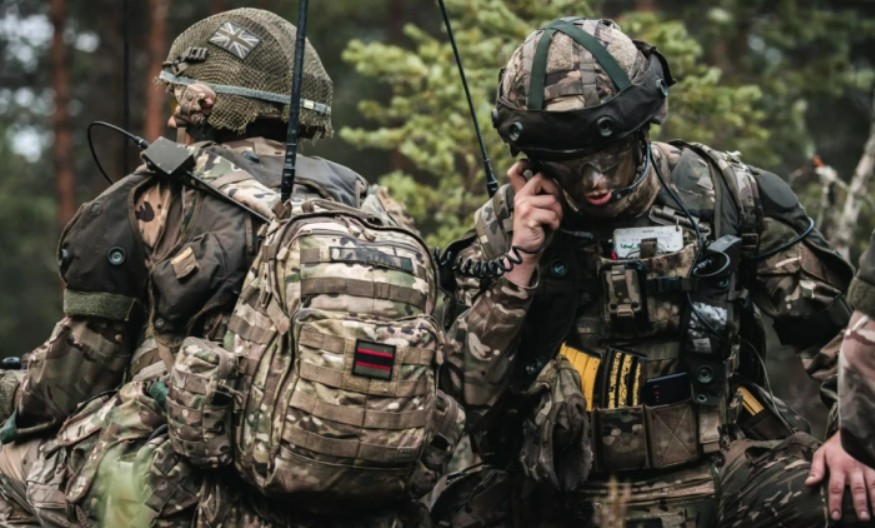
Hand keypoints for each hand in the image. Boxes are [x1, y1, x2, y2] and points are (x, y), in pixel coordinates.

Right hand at [504, 160, 562, 286]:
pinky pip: (552, 214)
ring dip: (558, 213)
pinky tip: (549, 228)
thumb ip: (540, 195)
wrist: (524, 250)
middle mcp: (520, 197)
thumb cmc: (534, 230)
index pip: (515, 172)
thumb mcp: (535, 209)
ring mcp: (524, 206)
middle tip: (554, 208)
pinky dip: (555, 223)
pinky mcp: (529, 216)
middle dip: (555, 192)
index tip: (530, 164)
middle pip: (542, 178)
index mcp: (521, 194)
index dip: (524, 164)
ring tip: (551, 222)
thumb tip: (556, 184)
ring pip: (552, 200)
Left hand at [805, 431, 874, 521]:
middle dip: (860, 504)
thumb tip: (809, 483)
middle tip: (863, 518)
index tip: (836, 516)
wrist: (852, 431)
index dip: (835, 503)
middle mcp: (854, 469)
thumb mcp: (821, 453)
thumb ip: (816, 469)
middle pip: (857, 489)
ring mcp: (867, 468)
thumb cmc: (835, 446)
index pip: (835, 488)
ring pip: (872, 486)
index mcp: (838, 467)